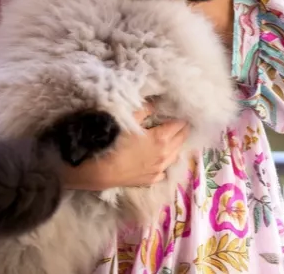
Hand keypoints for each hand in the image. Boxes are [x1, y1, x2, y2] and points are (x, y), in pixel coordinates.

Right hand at [61, 106, 189, 190]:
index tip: (180, 112)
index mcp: (162, 138)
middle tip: (179, 123)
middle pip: (181, 140)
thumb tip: (154, 104)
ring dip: (176, 146)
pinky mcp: (150, 180)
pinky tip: (159, 159)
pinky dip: (165, 163)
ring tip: (172, 139)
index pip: (180, 125)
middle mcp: (165, 155)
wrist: (101, 170)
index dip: (181, 117)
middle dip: (182, 130)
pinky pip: (164, 170)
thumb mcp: (129, 119)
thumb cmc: (114, 141)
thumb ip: (144, 109)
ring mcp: (159, 170)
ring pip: (175, 156)